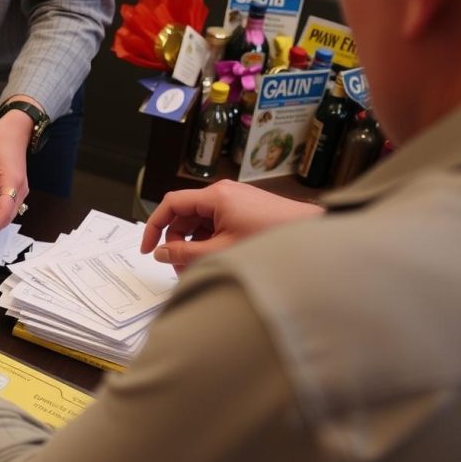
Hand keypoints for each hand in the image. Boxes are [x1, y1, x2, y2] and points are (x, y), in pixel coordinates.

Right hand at [141, 180, 323, 272]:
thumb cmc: (272, 237)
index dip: (154, 226)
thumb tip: (161, 253)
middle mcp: (222, 193)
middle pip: (184, 216)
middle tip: (179, 267)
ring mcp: (234, 201)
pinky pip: (216, 225)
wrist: (312, 233)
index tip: (148, 247)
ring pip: (200, 223)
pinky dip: (210, 242)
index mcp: (215, 196)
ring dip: (194, 245)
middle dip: (177, 243)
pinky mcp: (244, 211)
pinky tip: (215, 260)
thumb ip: (184, 254)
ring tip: (200, 268)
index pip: (170, 204)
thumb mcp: (220, 250)